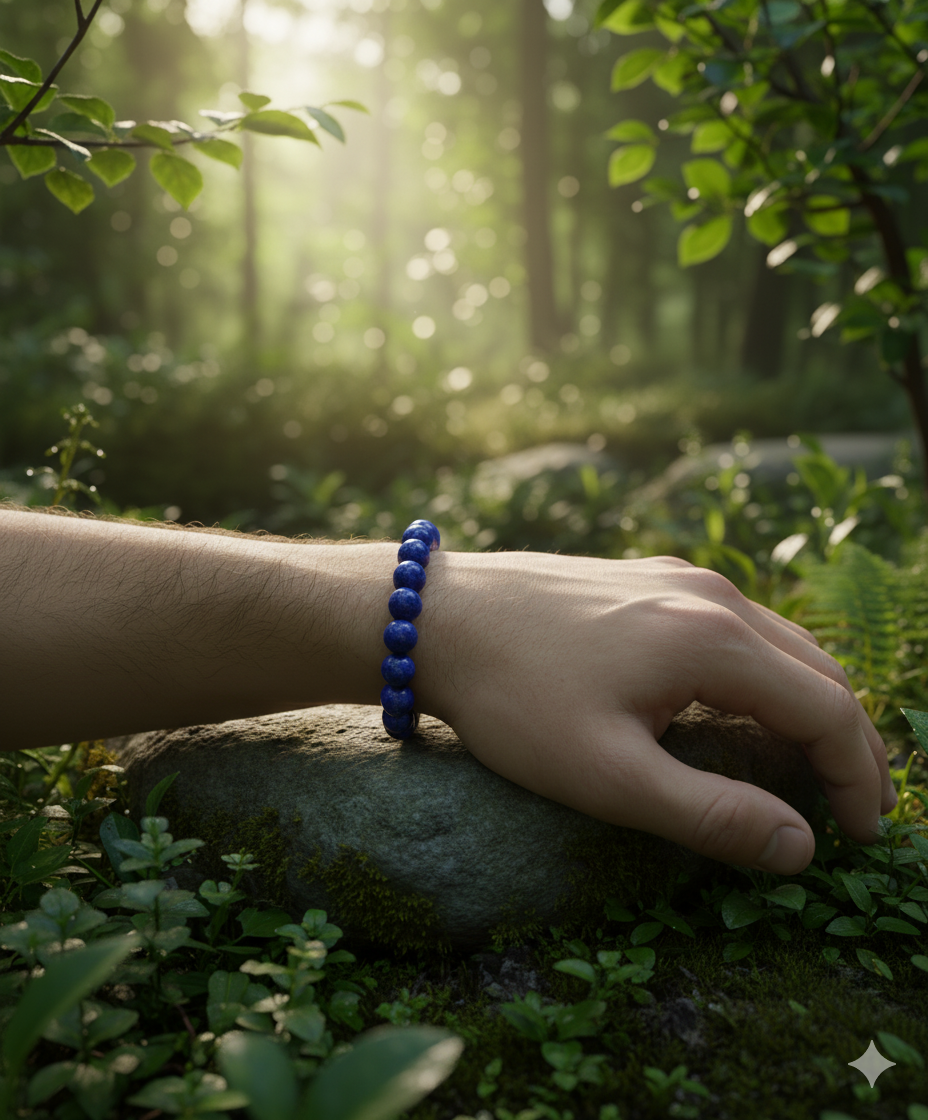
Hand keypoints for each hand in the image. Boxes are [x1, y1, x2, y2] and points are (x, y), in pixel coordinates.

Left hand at [417, 551, 895, 874]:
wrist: (436, 616)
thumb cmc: (514, 697)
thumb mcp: (607, 775)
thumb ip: (710, 815)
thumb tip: (800, 848)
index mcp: (714, 638)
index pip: (828, 711)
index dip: (858, 779)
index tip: (862, 837)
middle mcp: (711, 595)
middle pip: (819, 670)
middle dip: (851, 743)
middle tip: (858, 807)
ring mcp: (678, 578)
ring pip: (782, 643)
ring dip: (813, 704)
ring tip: (819, 763)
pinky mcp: (648, 578)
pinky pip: (737, 626)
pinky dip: (769, 673)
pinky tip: (750, 705)